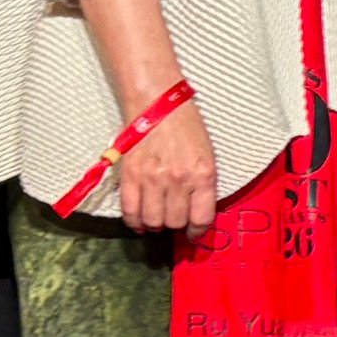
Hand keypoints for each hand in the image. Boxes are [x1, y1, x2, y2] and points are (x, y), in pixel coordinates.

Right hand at [112, 95, 219, 235]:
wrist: (157, 102)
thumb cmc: (185, 125)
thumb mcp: (207, 154)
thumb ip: (203, 184)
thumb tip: (195, 211)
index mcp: (203, 174)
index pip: (202, 218)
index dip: (197, 231)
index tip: (193, 233)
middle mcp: (178, 180)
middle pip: (176, 222)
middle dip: (176, 225)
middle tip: (174, 220)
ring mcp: (152, 179)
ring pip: (153, 221)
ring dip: (155, 225)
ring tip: (157, 219)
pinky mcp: (130, 175)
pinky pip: (130, 211)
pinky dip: (135, 222)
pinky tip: (140, 221)